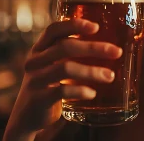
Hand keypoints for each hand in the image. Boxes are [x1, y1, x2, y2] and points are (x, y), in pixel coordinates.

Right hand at [3, 18, 121, 140]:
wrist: (27, 117)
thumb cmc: (47, 86)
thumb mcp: (52, 66)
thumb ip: (68, 54)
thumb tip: (105, 46)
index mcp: (39, 49)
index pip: (54, 30)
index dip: (74, 25)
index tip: (96, 27)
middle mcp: (35, 61)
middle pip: (65, 47)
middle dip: (93, 48)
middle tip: (116, 52)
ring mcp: (35, 80)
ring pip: (65, 68)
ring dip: (92, 71)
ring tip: (110, 76)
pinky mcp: (39, 99)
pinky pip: (62, 91)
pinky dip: (80, 91)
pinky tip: (92, 93)